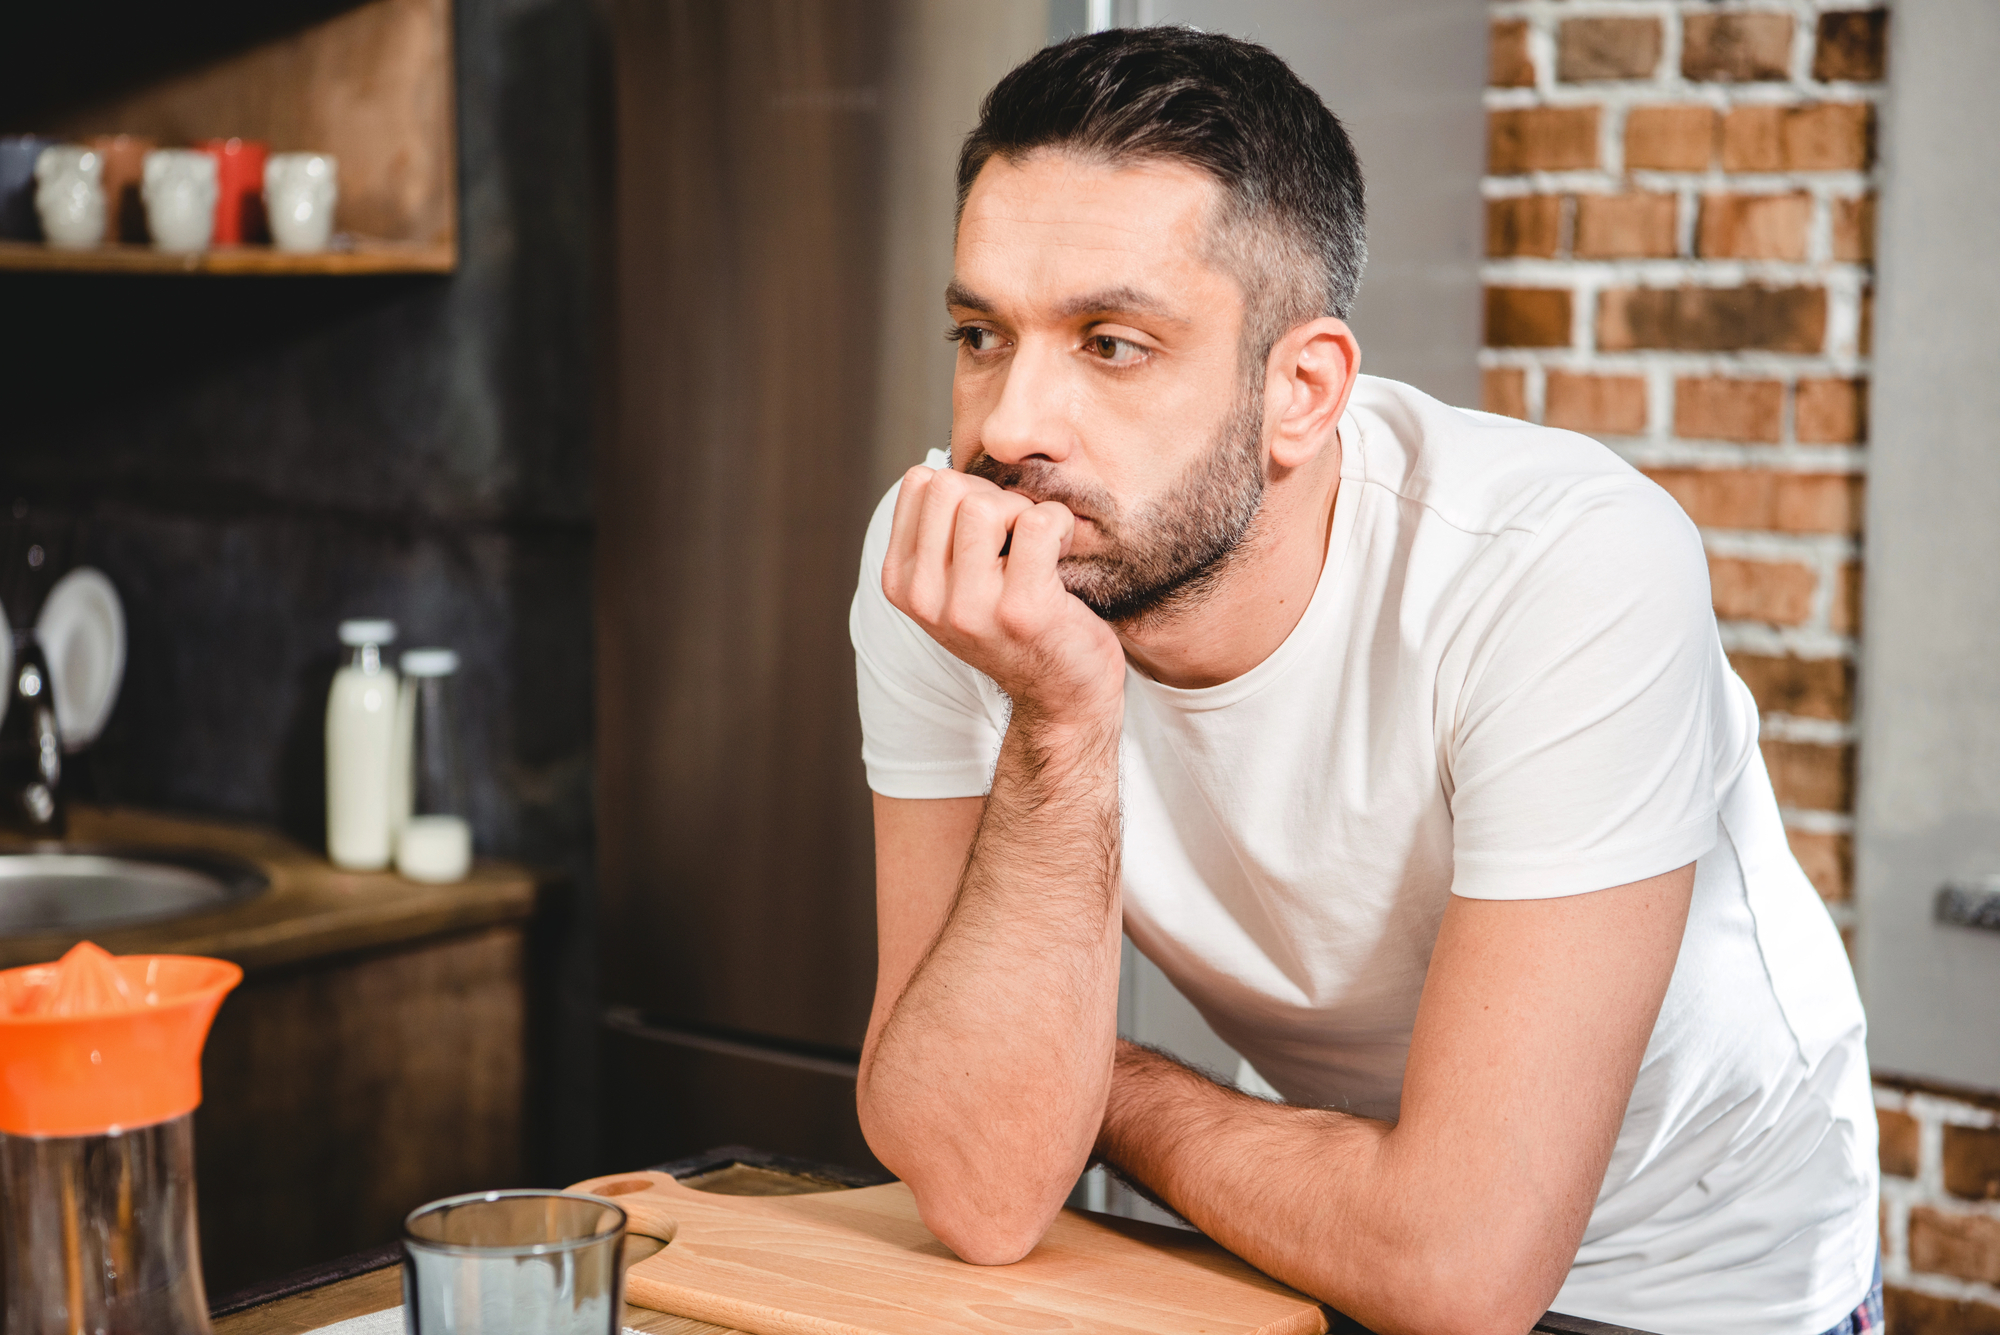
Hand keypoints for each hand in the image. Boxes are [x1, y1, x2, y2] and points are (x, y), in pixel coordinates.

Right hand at [882, 465, 1124, 725]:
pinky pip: (1039, 523)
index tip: (990, 528)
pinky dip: (1060, 525)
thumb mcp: (956, 583)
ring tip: (1039, 547)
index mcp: (902, 582)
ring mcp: (970, 608)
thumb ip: (943, 532)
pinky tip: (1062, 554)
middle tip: (1019, 536)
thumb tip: (951, 462)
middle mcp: (926, 599)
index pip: (919, 483)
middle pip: (948, 487)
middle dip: (994, 497)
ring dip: (1025, 511)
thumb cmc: (1017, 624)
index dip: (964, 490)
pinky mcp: (1021, 610)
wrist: (1062, 696)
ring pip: (986, 504)